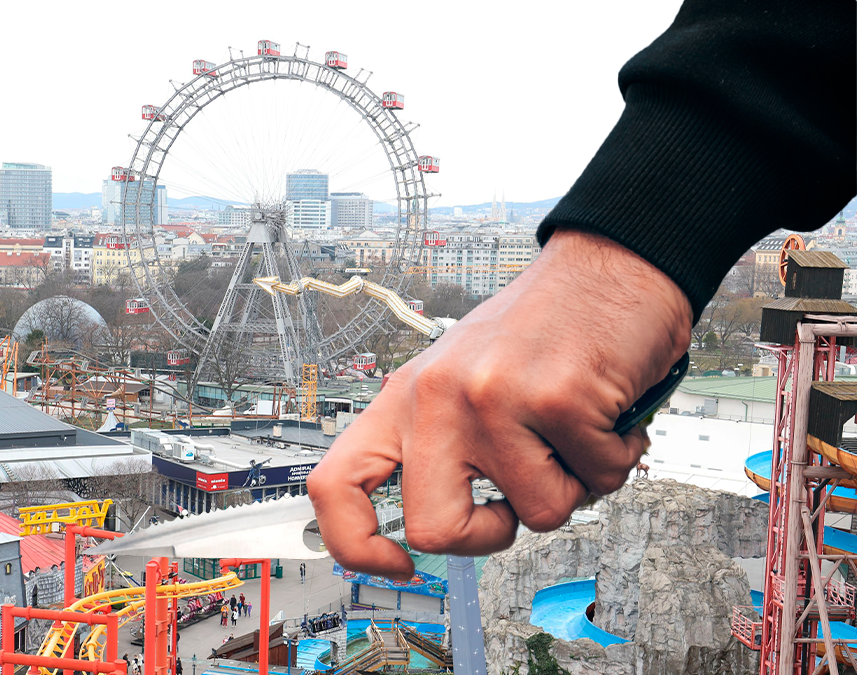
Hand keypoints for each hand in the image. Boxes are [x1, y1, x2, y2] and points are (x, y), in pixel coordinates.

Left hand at [306, 228, 691, 579]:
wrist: (609, 267)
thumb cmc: (540, 329)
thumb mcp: (460, 381)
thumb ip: (439, 446)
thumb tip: (432, 531)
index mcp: (403, 398)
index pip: (335, 485)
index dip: (355, 545)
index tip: (397, 565)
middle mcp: (436, 399)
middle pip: (435, 530)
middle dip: (490, 535)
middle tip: (516, 502)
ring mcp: (493, 399)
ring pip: (538, 514)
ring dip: (572, 484)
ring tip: (573, 429)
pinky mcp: (557, 399)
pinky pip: (598, 479)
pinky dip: (615, 456)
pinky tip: (606, 412)